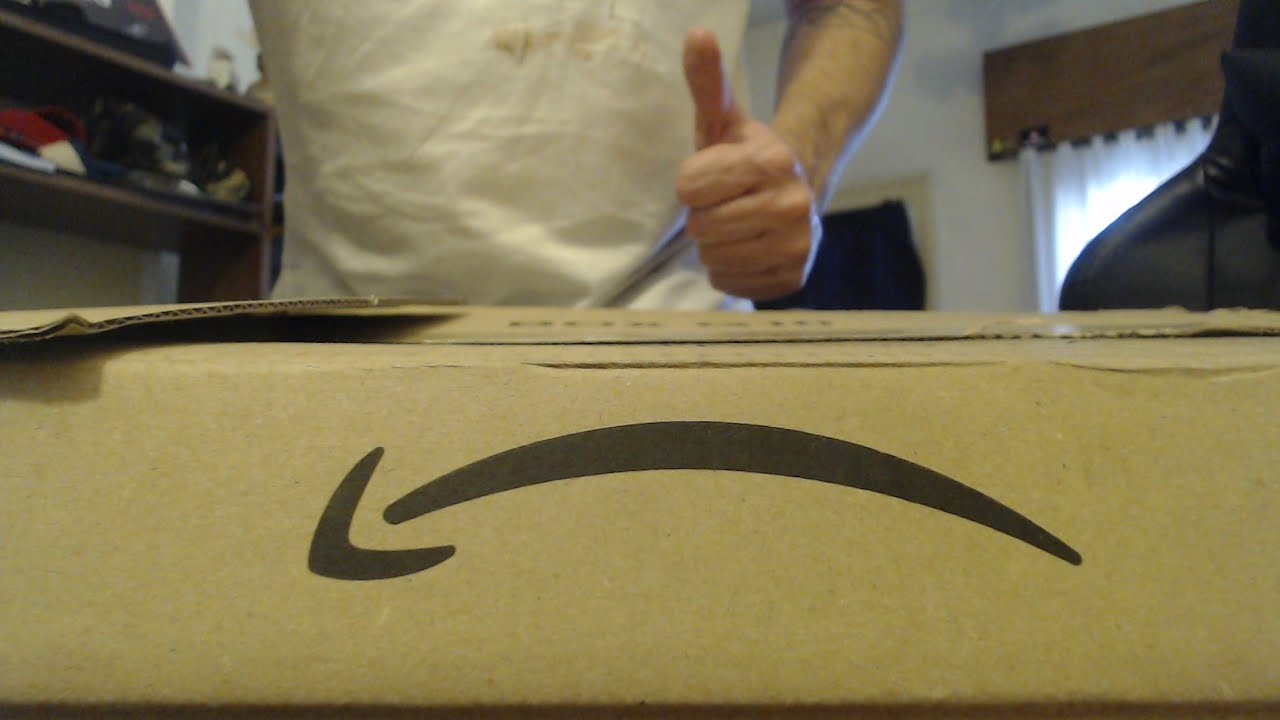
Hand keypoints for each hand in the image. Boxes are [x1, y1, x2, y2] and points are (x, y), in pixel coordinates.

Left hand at [675, 28, 819, 301]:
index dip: (692, 184)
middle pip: (701, 228)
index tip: (712, 177)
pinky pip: (732, 285)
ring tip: (736, 226)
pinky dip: (731, 271)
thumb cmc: (745, 156)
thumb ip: (707, 81)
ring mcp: (798, 244)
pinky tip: (747, 249)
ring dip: (715, 246)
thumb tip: (697, 34)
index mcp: (771, 161)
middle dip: (704, 216)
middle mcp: (791, 204)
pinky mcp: (795, 276)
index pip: (687, 189)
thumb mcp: (722, 119)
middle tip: (725, 204)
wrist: (797, 188)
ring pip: (714, 259)